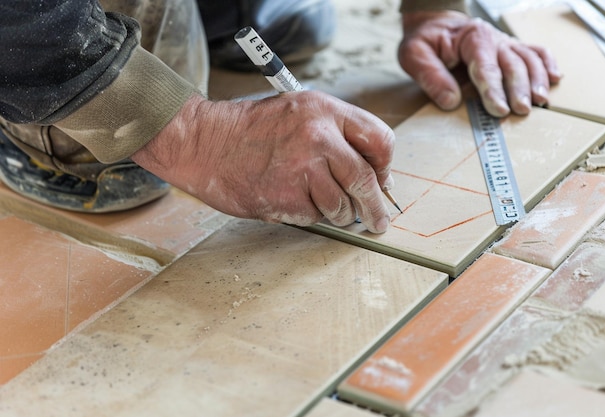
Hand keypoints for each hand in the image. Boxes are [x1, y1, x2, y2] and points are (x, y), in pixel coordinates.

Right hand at [132, 92, 394, 232]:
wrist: (205, 142)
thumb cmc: (252, 130)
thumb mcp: (300, 113)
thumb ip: (337, 135)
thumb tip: (373, 174)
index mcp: (326, 110)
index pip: (380, 140)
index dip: (385, 166)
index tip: (383, 181)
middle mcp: (319, 136)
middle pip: (366, 180)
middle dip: (375, 207)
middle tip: (378, 221)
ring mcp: (302, 167)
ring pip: (343, 206)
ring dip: (340, 215)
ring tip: (326, 209)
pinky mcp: (286, 196)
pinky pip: (315, 216)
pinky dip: (310, 216)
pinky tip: (293, 201)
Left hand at [398, 10, 561, 116]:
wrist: (435, 23)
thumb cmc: (425, 41)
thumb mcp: (414, 55)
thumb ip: (430, 76)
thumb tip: (450, 101)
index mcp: (471, 38)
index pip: (485, 66)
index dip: (493, 89)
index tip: (499, 110)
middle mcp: (493, 39)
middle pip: (512, 64)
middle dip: (518, 88)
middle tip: (521, 110)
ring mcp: (505, 43)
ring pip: (528, 59)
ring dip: (537, 80)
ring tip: (540, 102)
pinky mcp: (511, 48)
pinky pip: (536, 52)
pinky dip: (547, 64)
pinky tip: (555, 79)